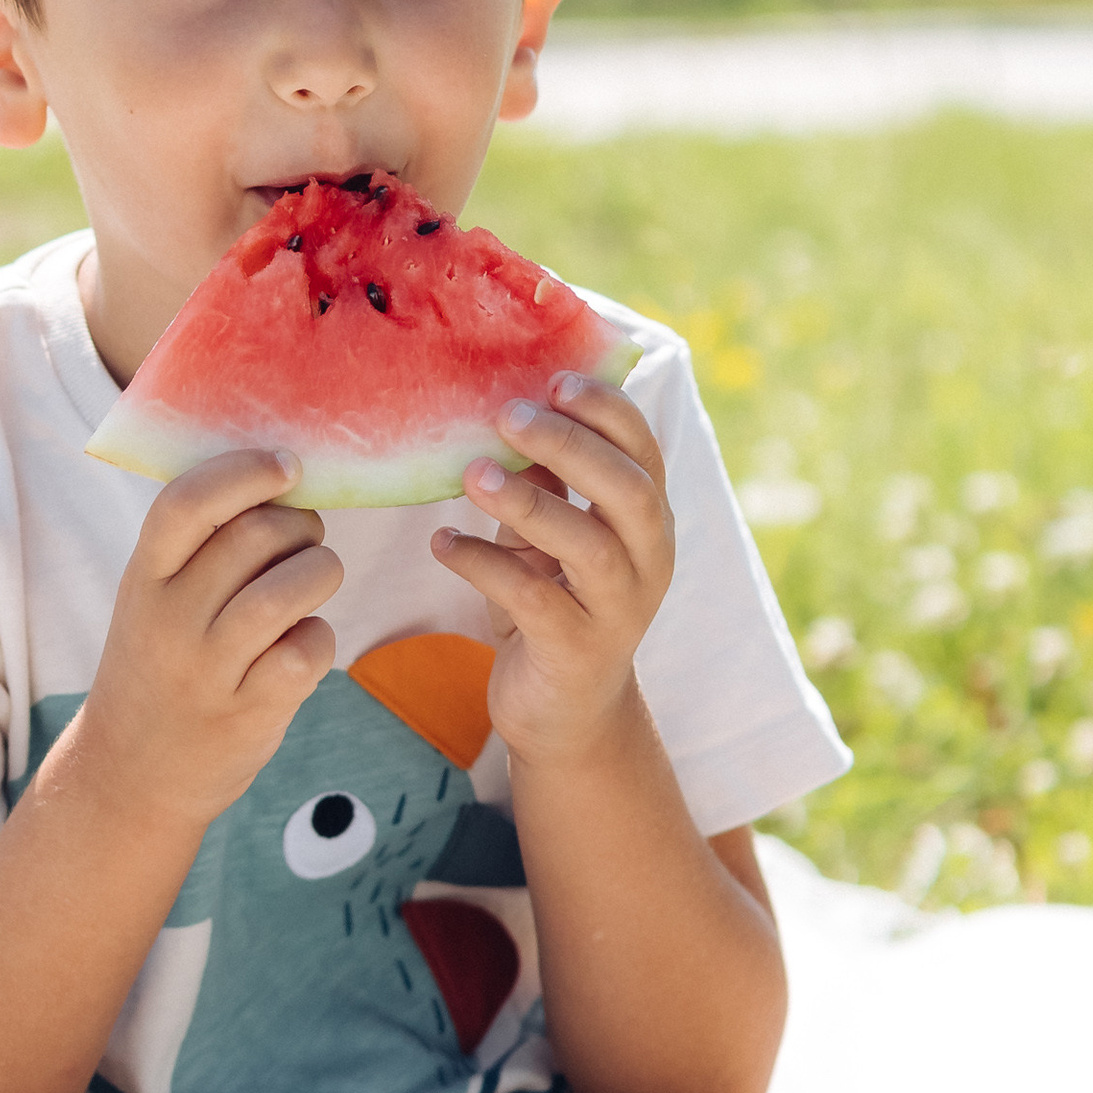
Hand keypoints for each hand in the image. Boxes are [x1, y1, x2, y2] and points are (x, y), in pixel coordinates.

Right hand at [71, 452, 340, 834]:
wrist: (129, 774)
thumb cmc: (157, 666)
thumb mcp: (151, 601)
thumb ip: (198, 547)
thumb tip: (281, 476)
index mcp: (144, 580)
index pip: (186, 502)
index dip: (244, 471)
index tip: (287, 464)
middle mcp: (170, 621)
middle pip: (254, 537)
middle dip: (300, 524)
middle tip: (304, 539)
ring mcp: (209, 670)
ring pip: (288, 590)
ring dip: (321, 571)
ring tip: (315, 579)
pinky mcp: (247, 712)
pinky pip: (307, 651)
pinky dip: (321, 636)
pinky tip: (304, 644)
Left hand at [430, 377, 673, 767]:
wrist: (565, 713)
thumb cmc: (554, 604)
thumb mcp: (553, 536)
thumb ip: (549, 481)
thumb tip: (508, 405)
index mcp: (649, 521)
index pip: (644, 450)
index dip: (606, 409)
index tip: (554, 379)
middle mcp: (649, 562)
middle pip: (628, 490)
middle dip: (570, 444)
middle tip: (508, 416)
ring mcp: (619, 610)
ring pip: (587, 546)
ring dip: (527, 502)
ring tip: (472, 474)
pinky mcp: (577, 651)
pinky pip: (532, 599)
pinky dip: (483, 564)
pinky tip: (442, 543)